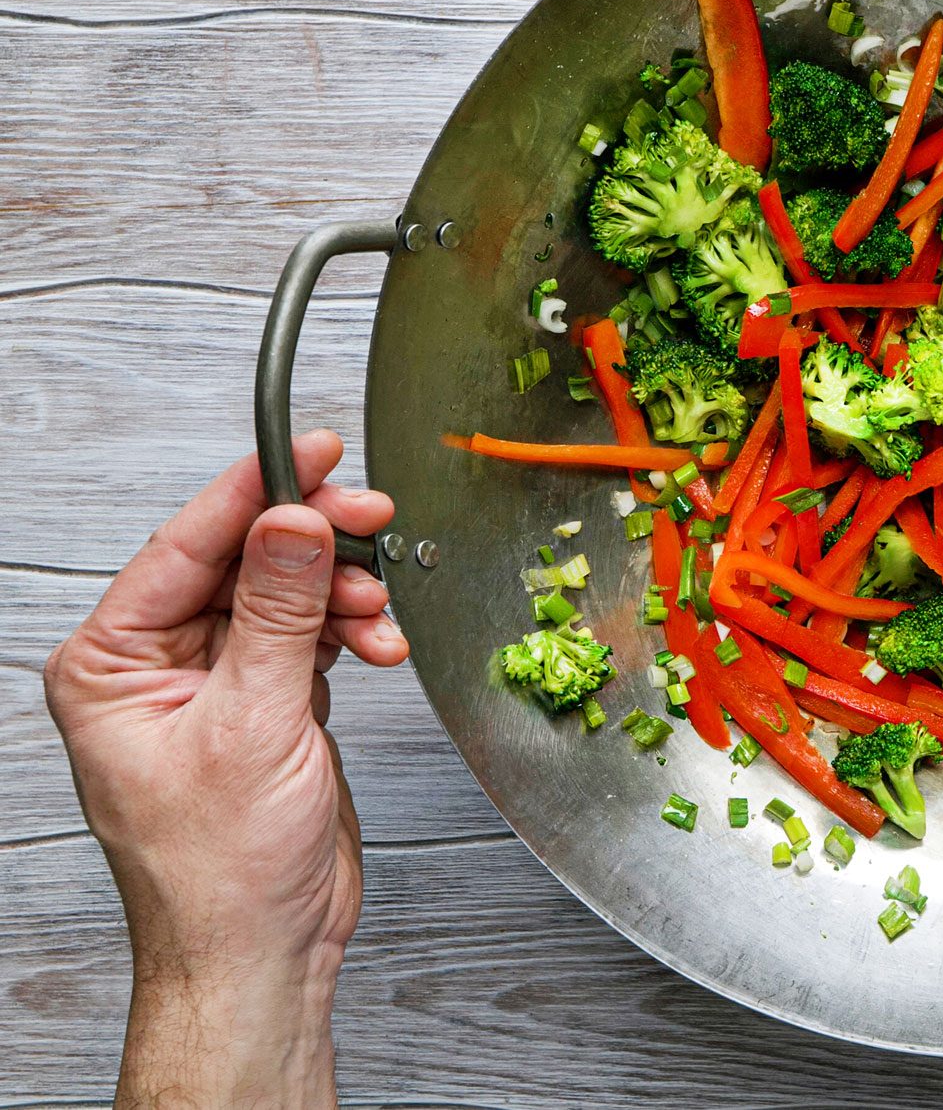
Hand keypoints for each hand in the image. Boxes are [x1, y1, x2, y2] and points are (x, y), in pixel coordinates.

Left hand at [44, 431, 403, 1107]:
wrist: (258, 950)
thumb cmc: (220, 871)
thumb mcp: (252, 724)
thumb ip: (276, 613)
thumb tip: (291, 521)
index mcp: (110, 663)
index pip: (185, 547)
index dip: (253, 491)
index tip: (309, 448)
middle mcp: (155, 665)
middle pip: (241, 561)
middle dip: (312, 543)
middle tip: (368, 518)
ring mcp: (214, 683)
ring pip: (284, 594)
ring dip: (341, 595)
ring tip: (377, 614)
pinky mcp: (267, 705)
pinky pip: (309, 636)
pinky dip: (349, 632)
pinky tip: (376, 645)